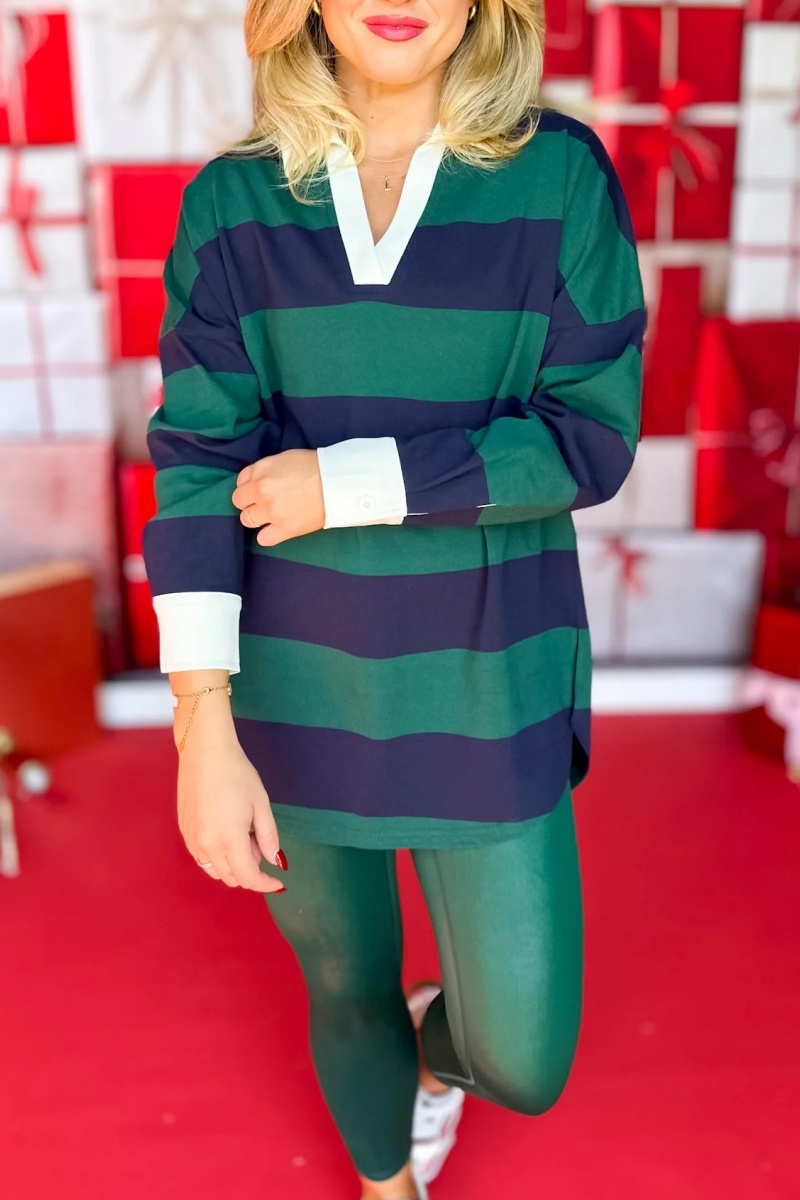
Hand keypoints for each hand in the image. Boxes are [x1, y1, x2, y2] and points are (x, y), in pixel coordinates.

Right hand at [178, 736, 287, 893]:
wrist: (204, 752)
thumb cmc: (237, 773)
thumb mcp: (261, 804)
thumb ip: (268, 837)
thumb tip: (274, 861)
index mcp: (229, 838)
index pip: (248, 878)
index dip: (265, 884)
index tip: (277, 882)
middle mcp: (207, 844)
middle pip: (231, 877)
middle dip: (250, 870)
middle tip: (259, 843)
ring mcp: (192, 839)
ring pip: (214, 870)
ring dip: (233, 865)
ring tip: (243, 835)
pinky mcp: (184, 831)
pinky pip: (202, 857)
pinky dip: (217, 856)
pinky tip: (226, 832)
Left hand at [232, 449, 325, 546]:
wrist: (338, 482)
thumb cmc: (316, 466)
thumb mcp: (285, 458)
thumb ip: (267, 469)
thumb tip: (260, 480)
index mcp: (261, 470)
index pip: (241, 481)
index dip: (250, 486)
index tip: (259, 489)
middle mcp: (261, 490)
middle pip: (239, 501)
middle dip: (250, 502)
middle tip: (265, 502)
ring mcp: (271, 511)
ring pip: (247, 520)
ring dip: (257, 518)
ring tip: (272, 516)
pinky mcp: (284, 529)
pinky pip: (263, 539)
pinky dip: (267, 535)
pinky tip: (276, 529)